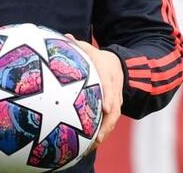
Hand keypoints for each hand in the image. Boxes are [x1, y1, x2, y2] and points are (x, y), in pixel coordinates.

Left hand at [68, 36, 123, 150]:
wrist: (118, 66)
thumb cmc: (99, 59)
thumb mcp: (90, 49)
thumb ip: (78, 45)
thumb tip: (64, 36)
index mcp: (109, 75)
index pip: (110, 87)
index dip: (110, 98)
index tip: (106, 108)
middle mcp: (115, 91)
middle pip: (115, 109)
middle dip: (108, 124)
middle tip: (99, 137)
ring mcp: (116, 101)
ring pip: (113, 120)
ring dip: (104, 133)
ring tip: (93, 146)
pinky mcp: (113, 110)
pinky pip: (109, 123)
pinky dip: (101, 134)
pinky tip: (90, 146)